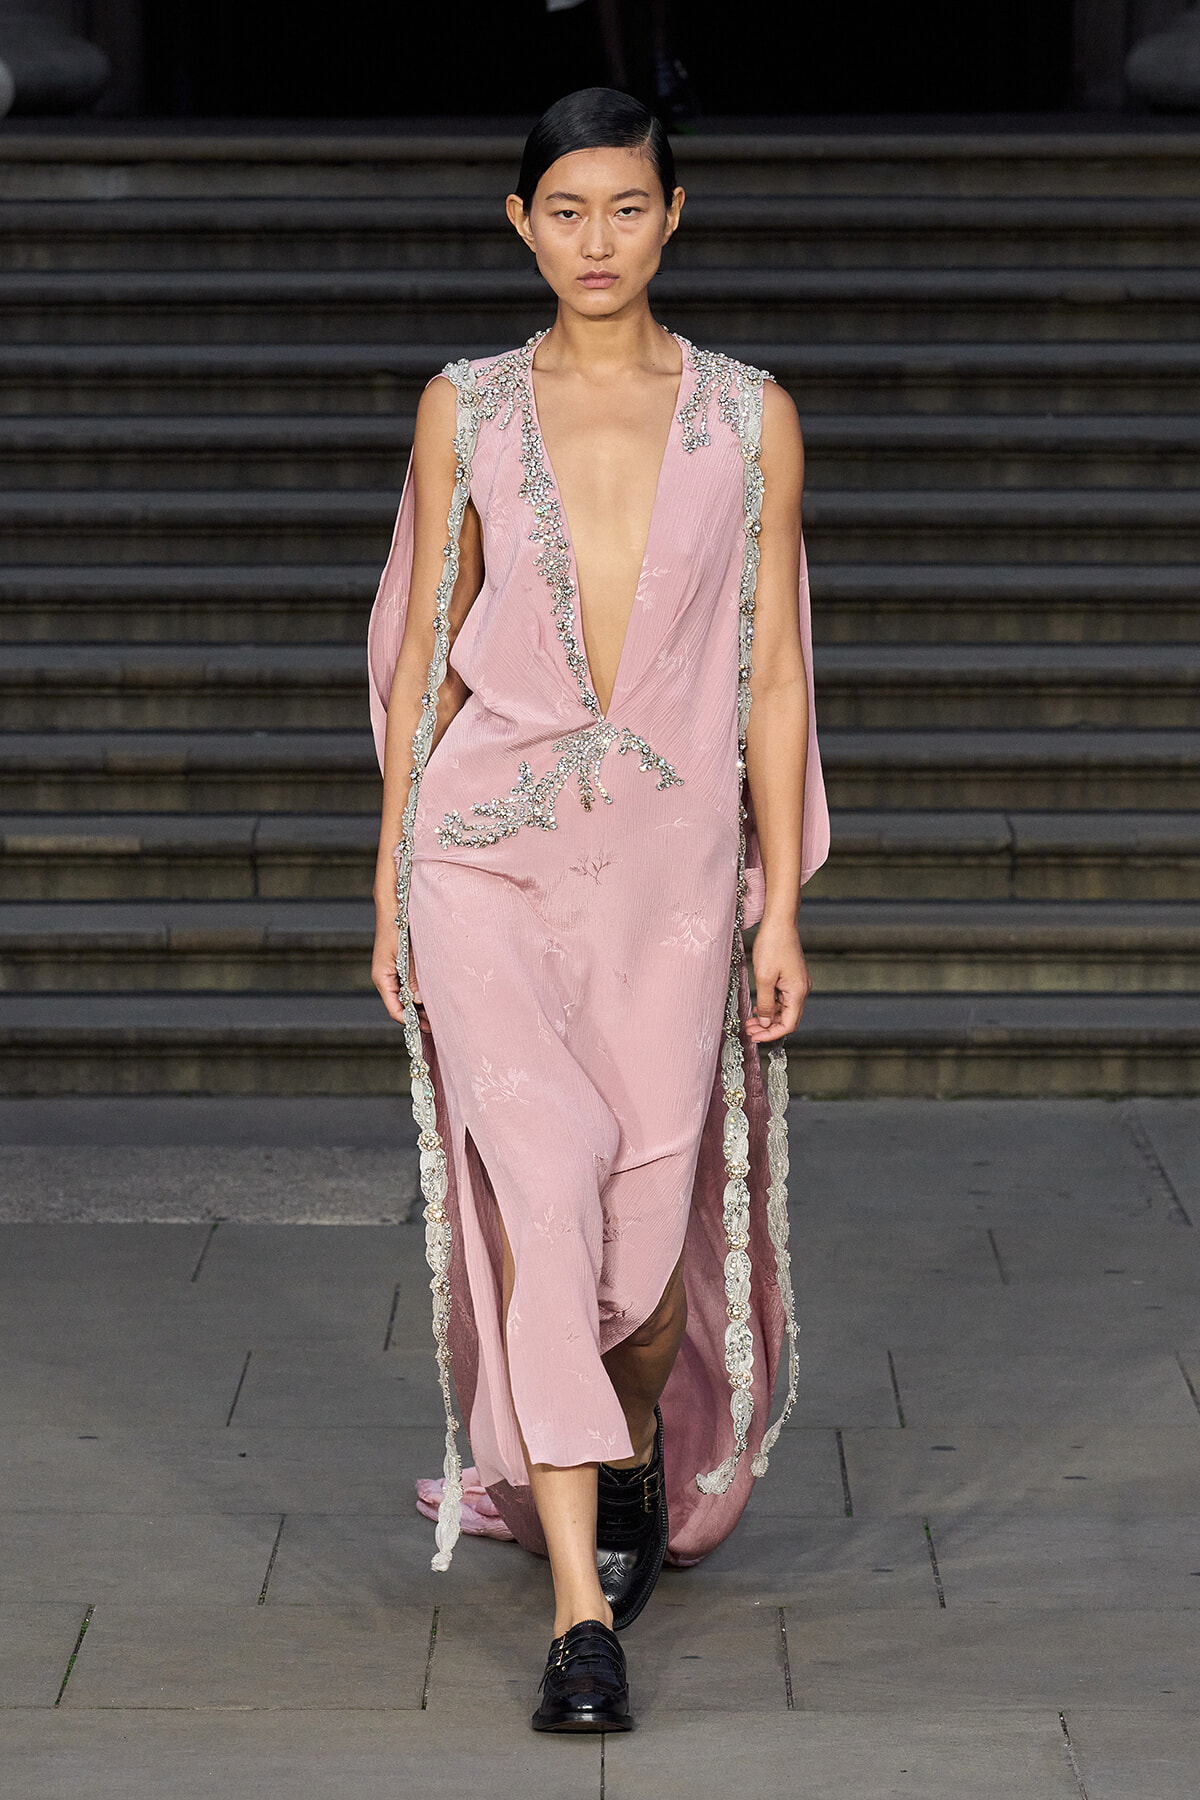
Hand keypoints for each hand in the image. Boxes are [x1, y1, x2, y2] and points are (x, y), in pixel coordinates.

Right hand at [371, 914, 428, 1030]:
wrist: (394, 905)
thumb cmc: (398, 926)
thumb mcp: (407, 954)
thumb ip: (413, 977)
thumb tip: (417, 1001)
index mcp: (382, 977)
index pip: (395, 1008)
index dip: (410, 1020)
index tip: (427, 1028)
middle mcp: (386, 978)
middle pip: (401, 1005)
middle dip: (418, 1015)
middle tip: (439, 1025)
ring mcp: (393, 972)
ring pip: (406, 996)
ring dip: (420, 1005)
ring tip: (440, 1014)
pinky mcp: (400, 966)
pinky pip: (409, 985)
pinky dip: (419, 992)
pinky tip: (433, 996)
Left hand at [746, 919, 809, 1044]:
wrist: (779, 921)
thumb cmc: (773, 945)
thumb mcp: (764, 978)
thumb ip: (766, 1003)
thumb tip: (766, 1022)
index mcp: (798, 992)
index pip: (789, 1024)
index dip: (771, 1034)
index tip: (755, 1037)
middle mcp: (801, 989)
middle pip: (788, 1018)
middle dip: (768, 1027)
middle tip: (749, 1031)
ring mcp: (798, 983)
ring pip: (785, 1009)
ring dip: (768, 1017)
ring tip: (750, 1021)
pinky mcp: (792, 977)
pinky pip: (783, 998)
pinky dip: (771, 1005)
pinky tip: (758, 1007)